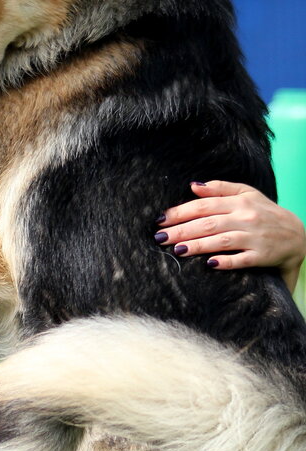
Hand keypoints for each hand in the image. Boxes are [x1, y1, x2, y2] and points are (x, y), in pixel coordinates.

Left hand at [155, 180, 305, 292]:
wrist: (297, 235)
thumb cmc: (265, 213)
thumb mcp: (247, 194)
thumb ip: (221, 189)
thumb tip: (193, 185)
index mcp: (239, 202)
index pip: (204, 205)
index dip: (180, 212)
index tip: (160, 220)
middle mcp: (246, 218)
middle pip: (208, 223)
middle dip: (181, 230)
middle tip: (159, 237)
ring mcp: (254, 237)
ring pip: (221, 241)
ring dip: (198, 245)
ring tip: (177, 249)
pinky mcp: (262, 256)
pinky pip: (242, 260)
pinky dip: (226, 262)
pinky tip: (209, 264)